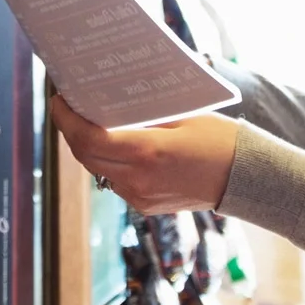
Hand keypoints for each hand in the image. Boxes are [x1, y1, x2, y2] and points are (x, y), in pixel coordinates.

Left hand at [48, 95, 237, 212]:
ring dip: (87, 146)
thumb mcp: (182, 116)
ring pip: (98, 169)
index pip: (89, 139)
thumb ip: (143, 114)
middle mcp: (139, 179)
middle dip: (71, 130)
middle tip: (68, 106)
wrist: (246, 178)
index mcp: (147, 152)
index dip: (66, 119)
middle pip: (86, 156)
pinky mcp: (145, 206)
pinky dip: (107, 160)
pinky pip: (115, 180)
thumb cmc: (219, 139)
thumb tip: (109, 100)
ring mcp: (141, 197)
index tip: (59, 99)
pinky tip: (111, 142)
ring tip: (87, 120)